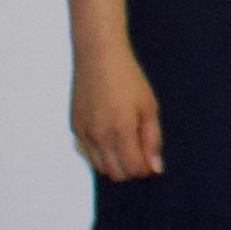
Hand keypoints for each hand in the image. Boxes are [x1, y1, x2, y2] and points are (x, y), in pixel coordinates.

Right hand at [69, 43, 163, 181]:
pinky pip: (88, 152)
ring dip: (115, 163)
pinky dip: (101, 152)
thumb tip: (155, 168)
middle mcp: (99, 135)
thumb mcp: (149, 107)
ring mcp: (83, 132)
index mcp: (121, 130)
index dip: (146, 168)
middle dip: (131, 168)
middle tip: (139, 149)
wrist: (98, 55)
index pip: (134, 169)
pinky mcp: (75, 126)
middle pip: (116, 174)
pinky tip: (110, 133)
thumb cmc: (128, 78)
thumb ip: (153, 140)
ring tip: (125, 141)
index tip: (151, 155)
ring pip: (100, 167)